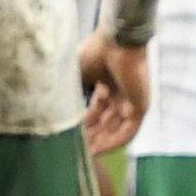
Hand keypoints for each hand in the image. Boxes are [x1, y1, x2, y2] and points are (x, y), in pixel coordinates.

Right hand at [80, 29, 149, 152]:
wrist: (116, 42)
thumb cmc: (94, 52)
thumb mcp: (76, 74)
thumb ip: (71, 91)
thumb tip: (54, 107)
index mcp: (107, 83)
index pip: (97, 109)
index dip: (85, 122)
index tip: (71, 133)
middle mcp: (121, 94)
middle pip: (108, 121)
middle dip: (94, 135)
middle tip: (78, 148)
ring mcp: (133, 101)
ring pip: (118, 128)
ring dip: (103, 142)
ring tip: (86, 153)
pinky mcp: (141, 107)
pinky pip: (128, 130)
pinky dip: (114, 141)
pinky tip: (99, 149)